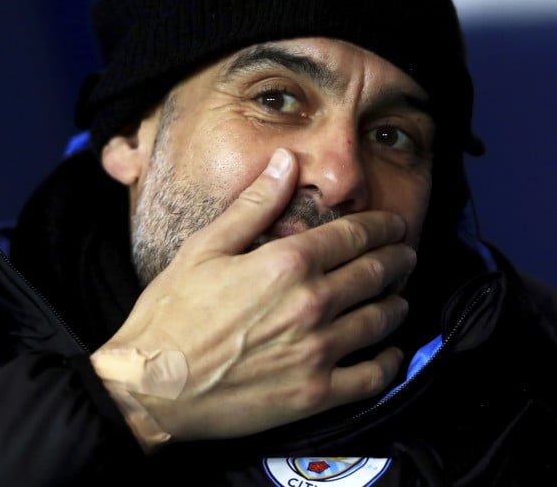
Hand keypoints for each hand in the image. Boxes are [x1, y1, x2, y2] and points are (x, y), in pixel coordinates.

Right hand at [93, 148, 415, 446]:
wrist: (150, 387)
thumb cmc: (171, 314)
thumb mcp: (205, 248)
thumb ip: (255, 204)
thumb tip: (287, 162)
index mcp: (286, 262)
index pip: (354, 235)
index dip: (382, 226)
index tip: (396, 223)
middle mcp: (312, 304)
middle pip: (375, 274)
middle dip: (397, 259)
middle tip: (406, 255)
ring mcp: (317, 352)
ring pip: (380, 321)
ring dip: (396, 304)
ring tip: (398, 298)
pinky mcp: (315, 395)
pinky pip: (373, 377)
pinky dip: (389, 362)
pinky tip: (389, 353)